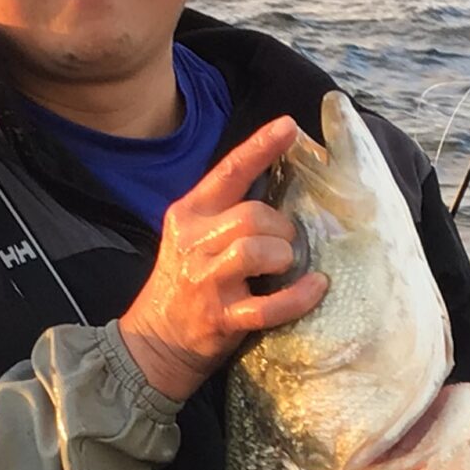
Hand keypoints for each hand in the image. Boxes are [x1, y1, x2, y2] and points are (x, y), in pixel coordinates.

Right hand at [117, 116, 327, 401]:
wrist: (153, 342)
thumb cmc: (185, 284)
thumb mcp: (193, 236)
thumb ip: (226, 212)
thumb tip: (280, 184)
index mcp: (189, 214)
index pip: (228, 172)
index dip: (260, 147)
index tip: (289, 126)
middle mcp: (194, 243)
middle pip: (250, 215)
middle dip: (280, 227)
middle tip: (287, 241)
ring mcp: (206, 282)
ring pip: (256, 251)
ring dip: (283, 255)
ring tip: (286, 264)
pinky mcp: (221, 319)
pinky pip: (268, 306)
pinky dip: (298, 297)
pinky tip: (316, 287)